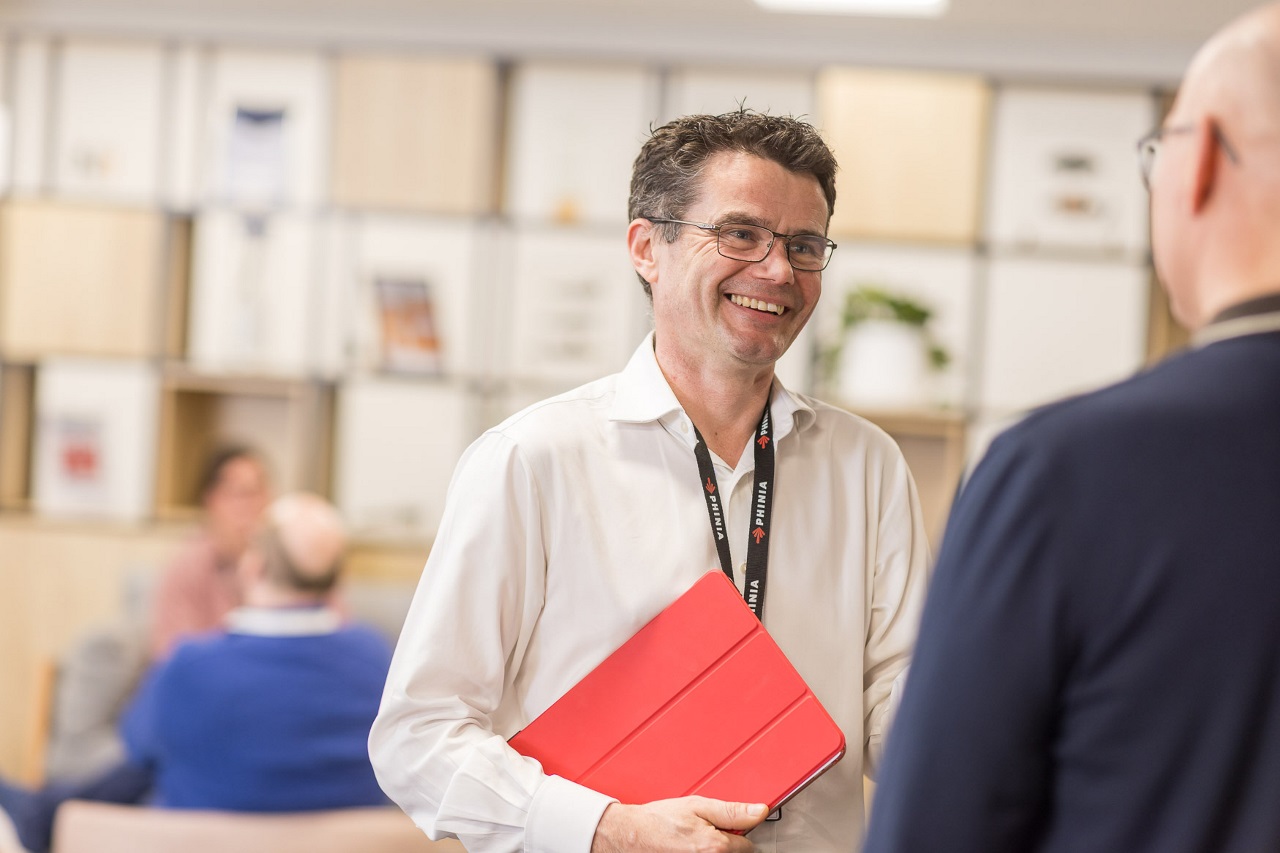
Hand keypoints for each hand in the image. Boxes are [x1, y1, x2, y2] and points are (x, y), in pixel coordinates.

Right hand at [590, 796, 767, 851]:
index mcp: (716, 847)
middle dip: (728, 844)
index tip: (729, 828)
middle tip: (708, 832)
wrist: (632, 835)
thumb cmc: (660, 820)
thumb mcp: (698, 805)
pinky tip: (691, 848)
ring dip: (716, 851)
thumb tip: (760, 811)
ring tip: (697, 840)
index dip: (741, 833)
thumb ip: (733, 811)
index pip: (748, 846)